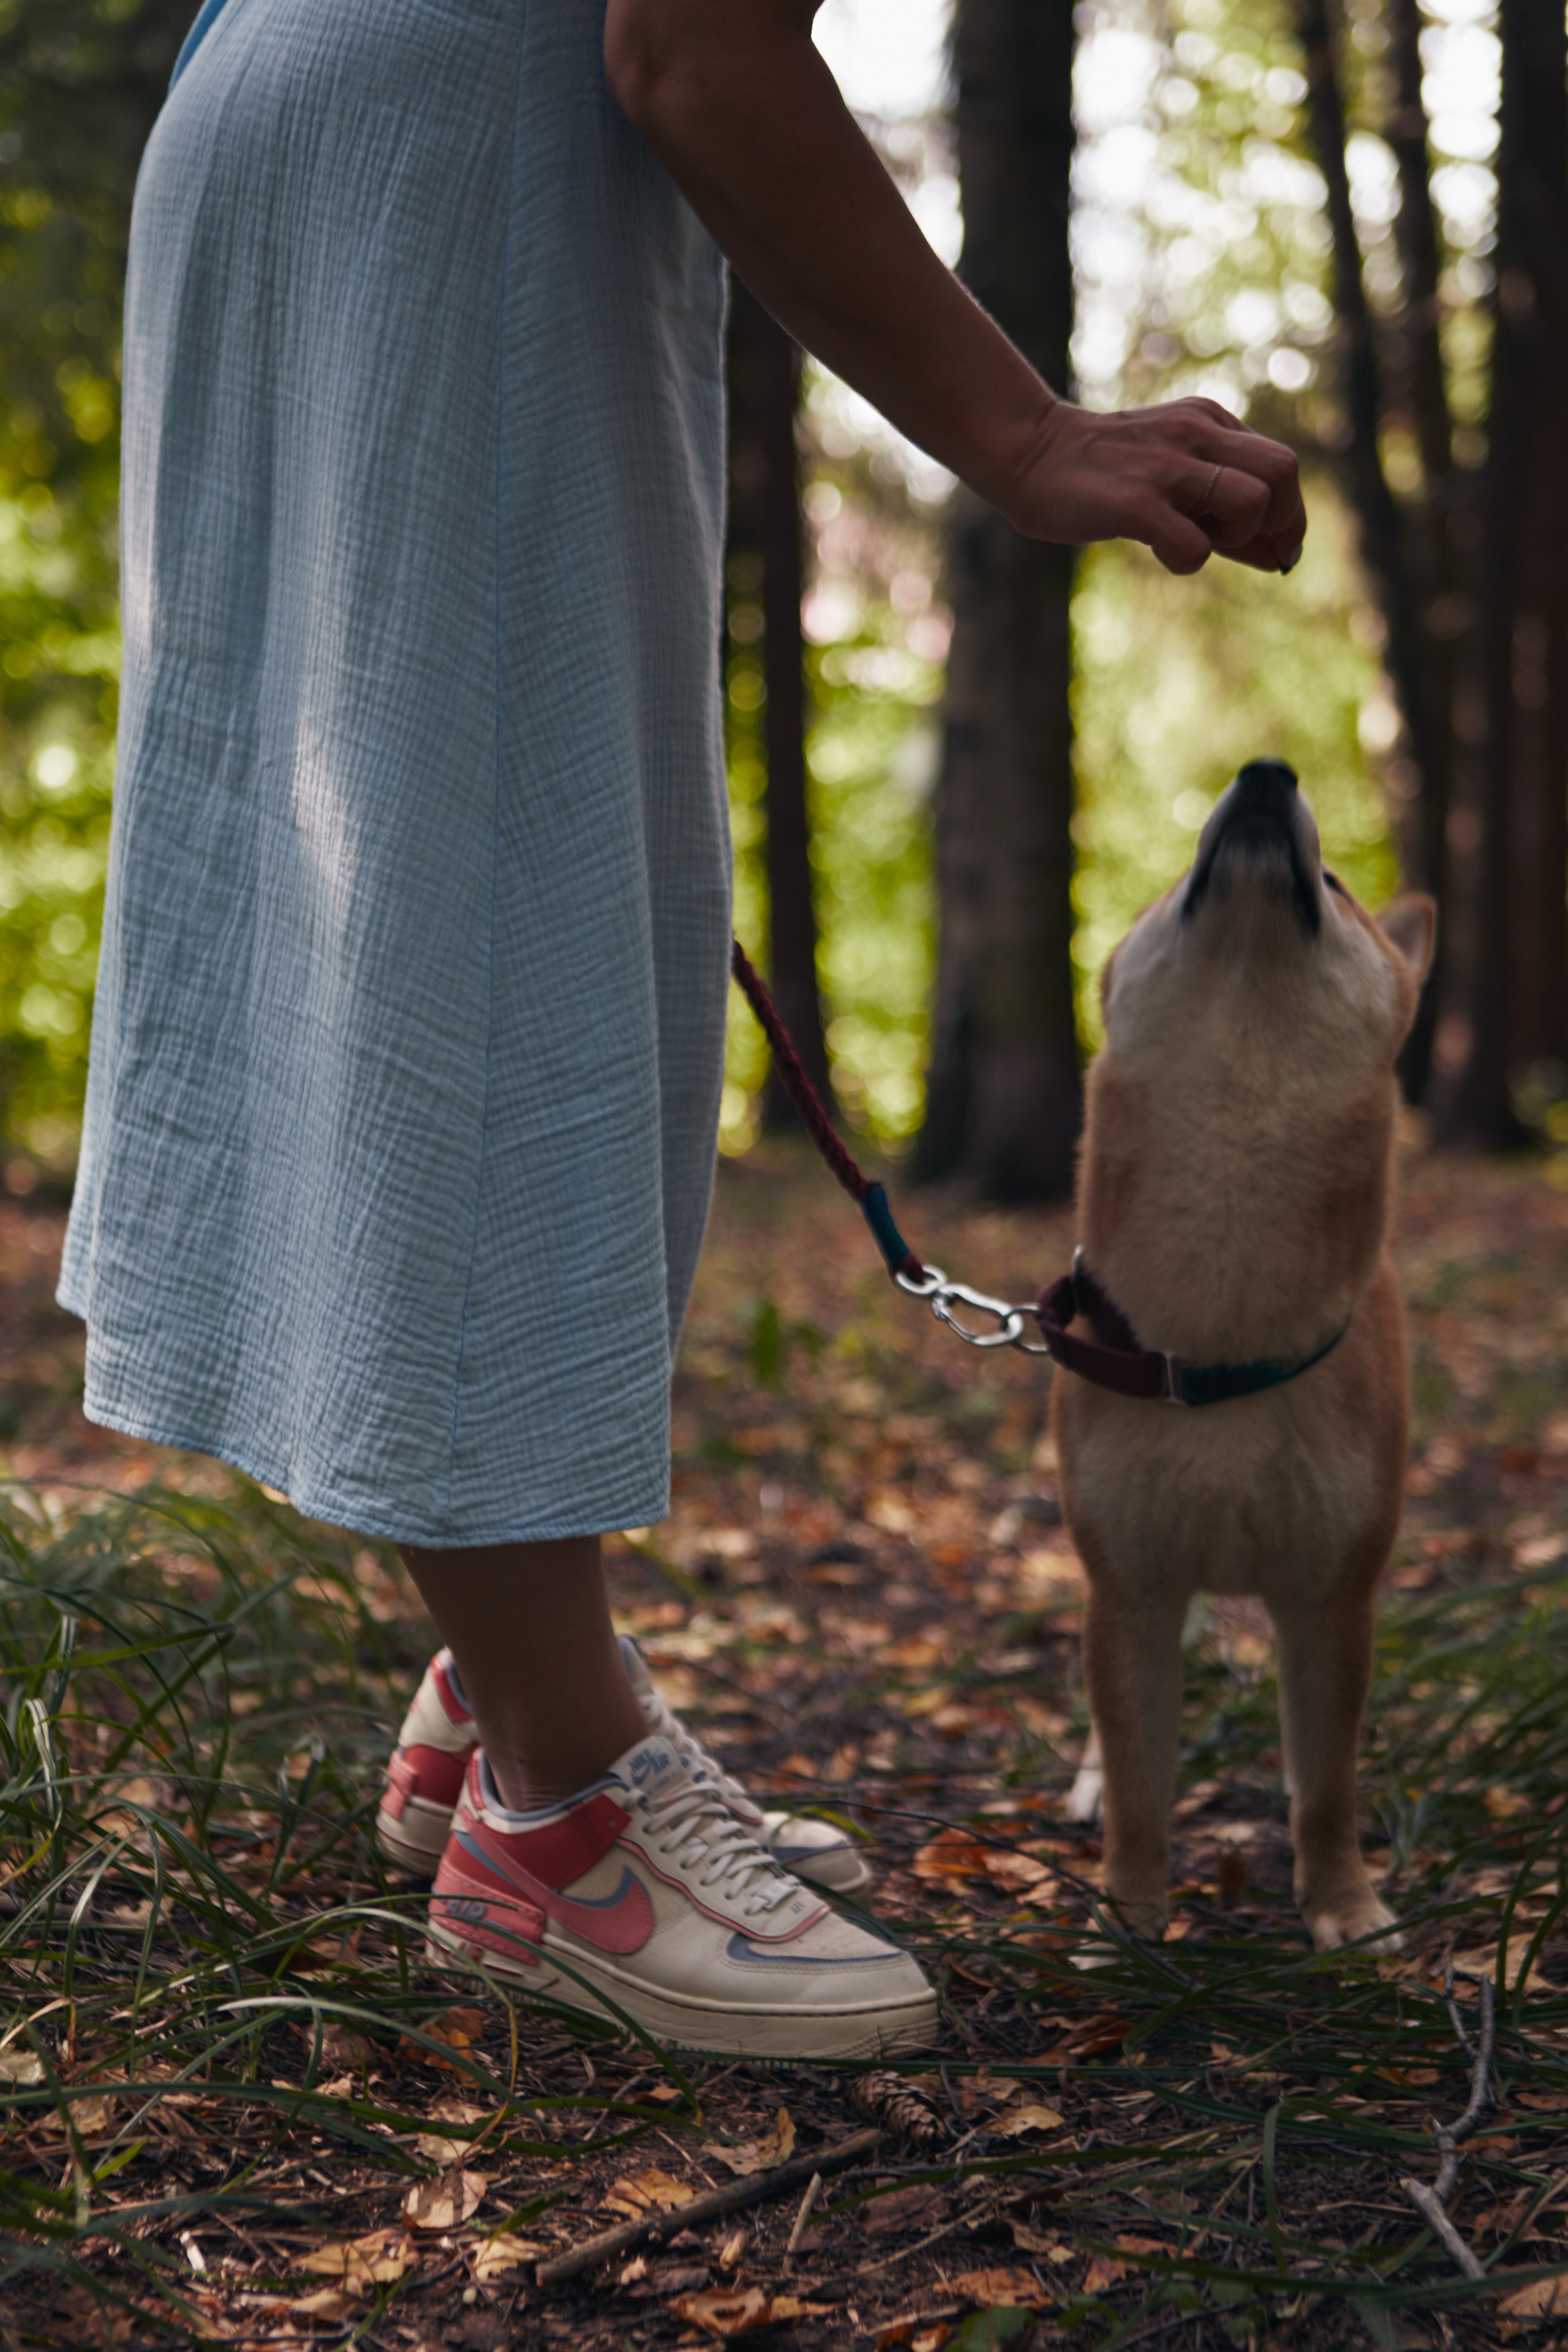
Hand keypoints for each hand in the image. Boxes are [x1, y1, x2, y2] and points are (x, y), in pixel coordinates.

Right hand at [1007, 398, 1306, 575]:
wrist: (1031, 454)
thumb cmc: (1105, 474)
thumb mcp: (1175, 475)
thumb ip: (1225, 510)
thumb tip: (1283, 558)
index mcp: (1210, 422)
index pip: (1282, 465)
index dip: (1290, 516)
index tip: (1276, 550)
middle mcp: (1196, 434)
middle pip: (1283, 473)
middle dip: (1280, 522)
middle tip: (1242, 548)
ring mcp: (1167, 467)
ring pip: (1251, 503)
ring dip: (1236, 539)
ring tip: (1193, 539)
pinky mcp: (1135, 503)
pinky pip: (1194, 545)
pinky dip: (1187, 560)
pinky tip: (1159, 551)